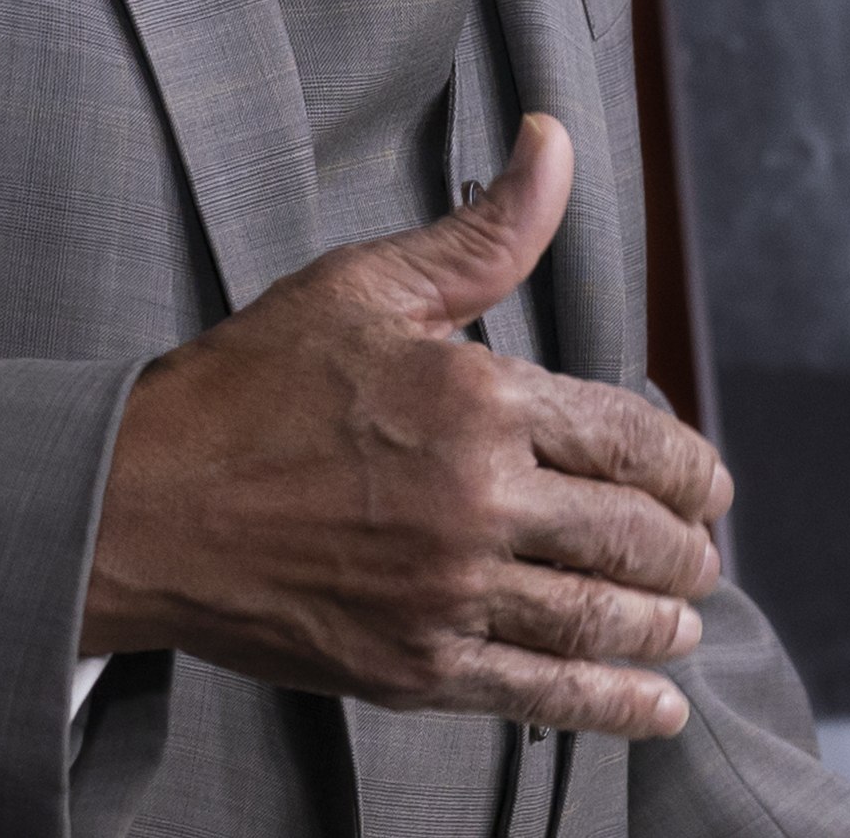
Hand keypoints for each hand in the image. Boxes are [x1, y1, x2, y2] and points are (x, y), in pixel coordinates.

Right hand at [81, 114, 728, 738]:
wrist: (143, 504)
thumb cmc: (247, 388)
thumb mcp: (367, 286)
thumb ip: (483, 233)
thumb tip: (554, 144)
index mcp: (479, 403)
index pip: (629, 440)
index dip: (686, 466)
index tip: (706, 481)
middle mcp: (477, 504)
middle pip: (629, 535)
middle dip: (684, 546)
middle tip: (702, 550)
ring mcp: (446, 594)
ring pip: (596, 618)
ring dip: (662, 621)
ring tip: (687, 616)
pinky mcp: (412, 666)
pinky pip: (541, 693)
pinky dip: (612, 703)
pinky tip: (653, 705)